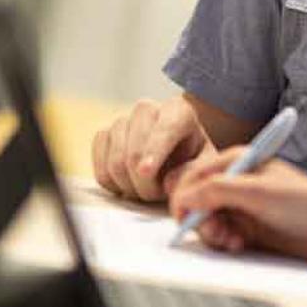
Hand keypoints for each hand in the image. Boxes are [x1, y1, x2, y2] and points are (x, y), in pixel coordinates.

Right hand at [91, 96, 215, 202]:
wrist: (176, 150)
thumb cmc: (192, 157)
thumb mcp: (205, 164)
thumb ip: (192, 172)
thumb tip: (167, 182)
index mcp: (178, 111)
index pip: (164, 130)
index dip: (153, 152)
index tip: (146, 172)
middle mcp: (147, 109)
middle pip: (134, 153)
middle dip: (144, 184)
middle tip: (157, 196)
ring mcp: (121, 121)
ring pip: (115, 163)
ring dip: (130, 187)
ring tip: (147, 189)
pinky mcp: (103, 135)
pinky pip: (101, 170)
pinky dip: (114, 186)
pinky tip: (129, 185)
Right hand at [170, 148, 306, 260]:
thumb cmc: (303, 202)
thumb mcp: (258, 192)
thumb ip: (219, 191)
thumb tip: (185, 197)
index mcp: (236, 162)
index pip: (194, 176)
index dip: (185, 197)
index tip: (186, 217)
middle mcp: (233, 182)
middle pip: (195, 201)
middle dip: (201, 219)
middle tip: (217, 231)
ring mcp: (238, 206)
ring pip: (204, 222)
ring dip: (213, 233)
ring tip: (233, 240)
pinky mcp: (243, 228)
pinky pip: (219, 237)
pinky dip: (223, 243)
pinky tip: (239, 244)